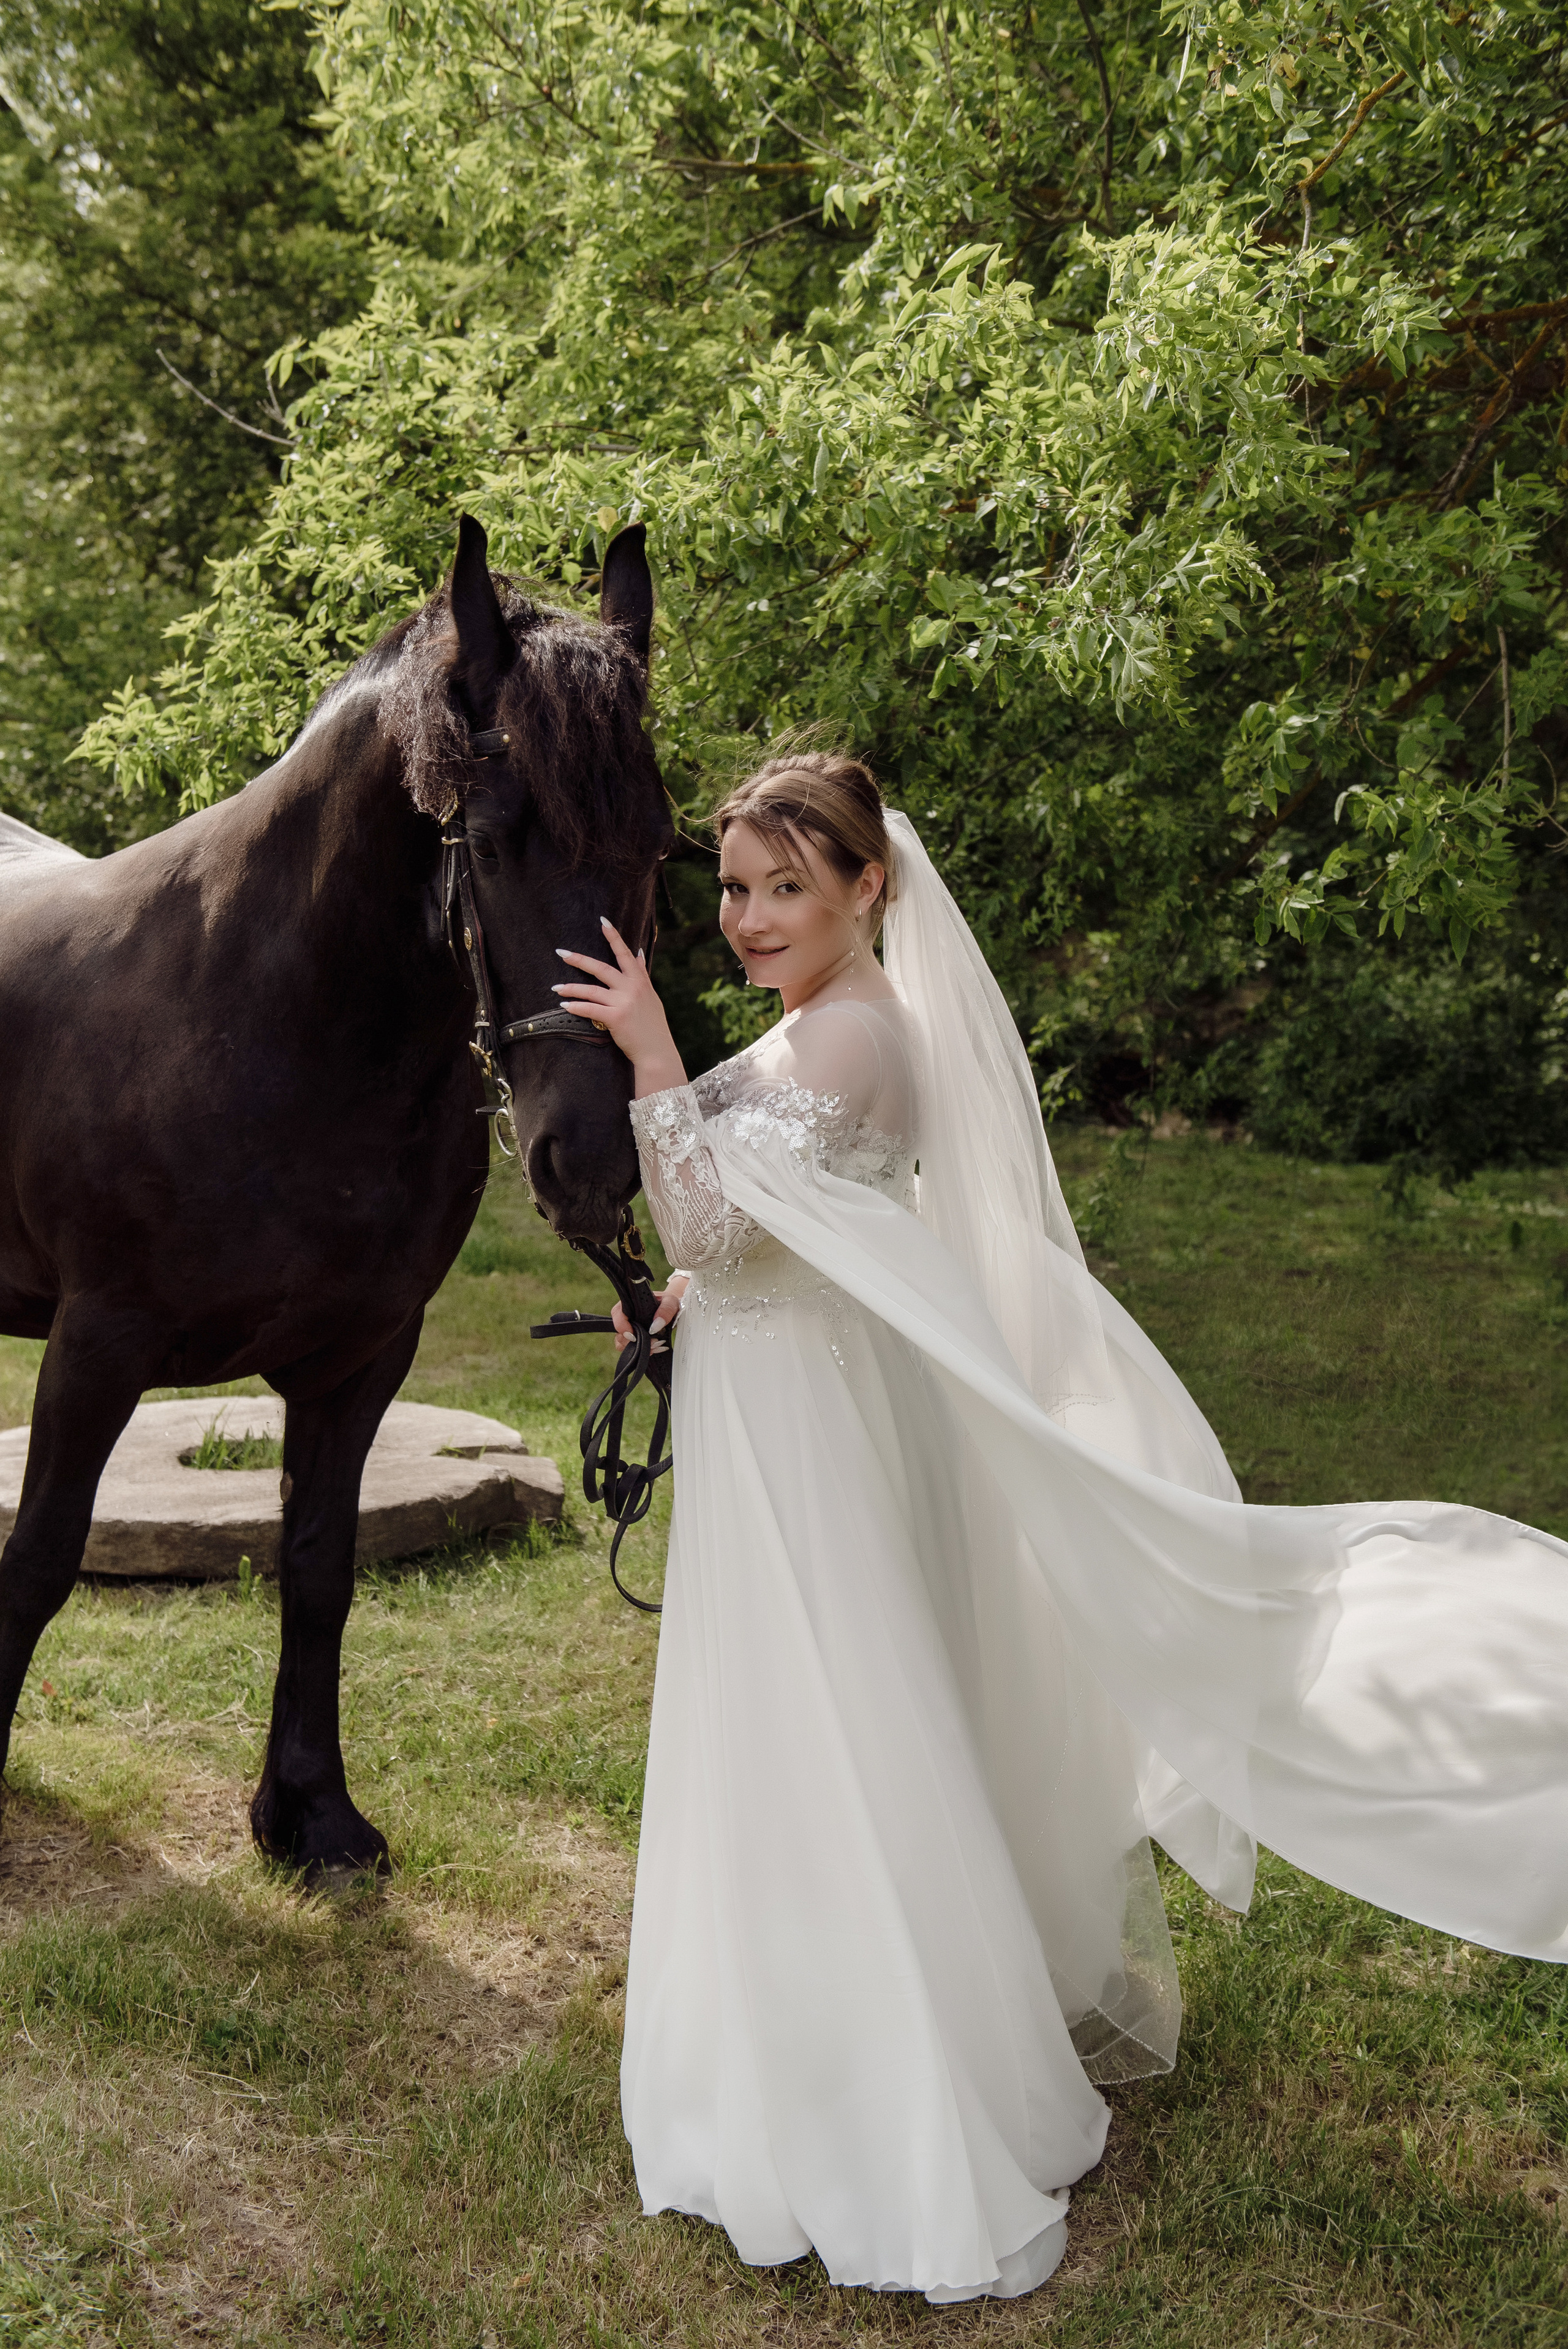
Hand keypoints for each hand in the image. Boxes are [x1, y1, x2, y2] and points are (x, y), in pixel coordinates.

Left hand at [553, 920, 687, 1095]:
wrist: (657, 1051)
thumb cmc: (652, 1026)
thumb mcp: (651, 996)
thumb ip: (642, 974)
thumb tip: (639, 953)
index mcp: (640, 981)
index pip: (625, 953)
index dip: (614, 936)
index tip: (603, 921)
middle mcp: (632, 988)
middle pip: (601, 968)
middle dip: (579, 959)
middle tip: (561, 952)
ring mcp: (623, 1002)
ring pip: (591, 989)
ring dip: (571, 988)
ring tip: (556, 988)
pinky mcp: (615, 1018)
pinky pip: (590, 1009)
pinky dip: (575, 1007)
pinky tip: (564, 1006)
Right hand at [611, 1273, 688, 1353]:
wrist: (675, 1310)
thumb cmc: (669, 1302)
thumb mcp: (670, 1302)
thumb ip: (665, 1311)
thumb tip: (655, 1326)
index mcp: (630, 1304)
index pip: (617, 1314)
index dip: (621, 1326)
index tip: (633, 1336)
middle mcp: (627, 1318)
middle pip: (619, 1334)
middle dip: (634, 1343)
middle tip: (653, 1342)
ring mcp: (631, 1330)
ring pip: (624, 1344)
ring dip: (639, 1349)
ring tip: (657, 1345)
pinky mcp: (636, 1340)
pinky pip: (633, 1350)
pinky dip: (644, 1352)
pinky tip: (656, 1348)